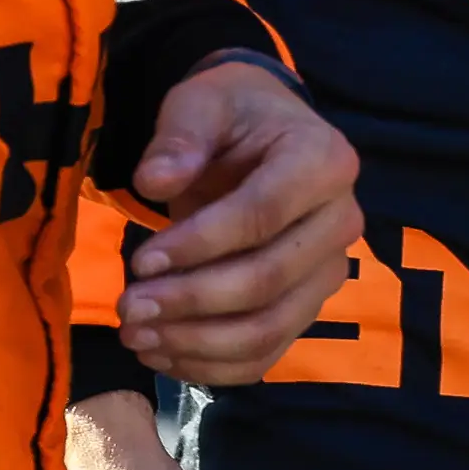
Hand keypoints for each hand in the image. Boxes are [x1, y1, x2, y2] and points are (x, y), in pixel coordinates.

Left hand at [116, 58, 362, 386]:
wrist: (263, 136)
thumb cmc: (232, 116)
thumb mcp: (202, 103)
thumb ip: (181, 135)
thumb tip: (155, 180)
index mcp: (324, 160)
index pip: (262, 214)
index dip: (200, 244)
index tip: (141, 260)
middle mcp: (340, 222)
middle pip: (269, 280)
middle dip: (192, 301)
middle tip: (128, 307)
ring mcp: (328, 272)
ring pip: (269, 328)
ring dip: (197, 343)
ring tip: (137, 335)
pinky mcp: (308, 307)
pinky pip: (266, 354)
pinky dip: (212, 366)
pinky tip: (162, 355)